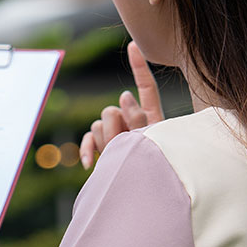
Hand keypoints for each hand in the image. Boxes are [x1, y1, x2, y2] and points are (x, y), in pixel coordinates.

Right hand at [79, 41, 163, 168]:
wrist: (146, 201)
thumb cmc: (158, 173)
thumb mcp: (153, 144)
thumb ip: (139, 120)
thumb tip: (125, 95)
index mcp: (153, 119)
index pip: (146, 88)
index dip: (139, 66)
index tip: (133, 45)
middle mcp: (133, 123)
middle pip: (113, 108)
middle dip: (114, 127)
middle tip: (123, 145)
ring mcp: (117, 135)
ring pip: (99, 123)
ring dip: (105, 141)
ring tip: (117, 158)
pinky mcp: (104, 147)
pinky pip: (89, 138)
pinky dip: (88, 149)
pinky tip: (88, 163)